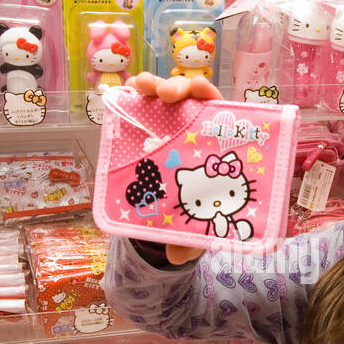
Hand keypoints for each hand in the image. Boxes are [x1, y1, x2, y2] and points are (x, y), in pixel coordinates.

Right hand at [125, 72, 221, 266]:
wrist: (165, 221)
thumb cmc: (189, 218)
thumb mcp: (192, 232)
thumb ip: (190, 241)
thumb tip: (179, 257)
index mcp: (211, 148)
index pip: (217, 115)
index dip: (209, 98)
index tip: (199, 90)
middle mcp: (193, 131)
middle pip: (192, 100)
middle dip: (181, 88)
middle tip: (169, 95)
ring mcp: (169, 126)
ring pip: (166, 97)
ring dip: (156, 86)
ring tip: (143, 87)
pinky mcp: (146, 128)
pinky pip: (143, 106)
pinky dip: (136, 94)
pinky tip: (127, 91)